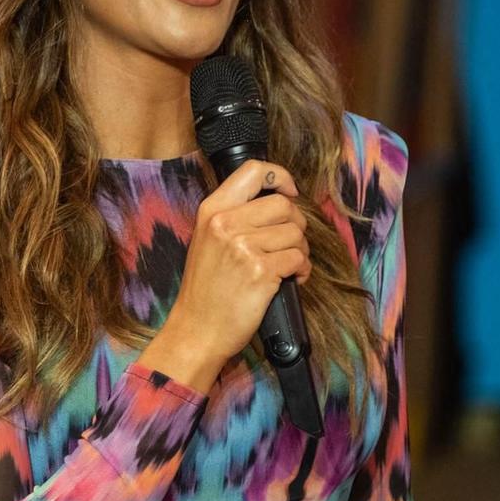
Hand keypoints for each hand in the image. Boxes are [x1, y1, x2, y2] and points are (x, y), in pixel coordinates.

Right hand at [142, 159, 310, 390]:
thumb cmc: (206, 289)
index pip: (254, 170)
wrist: (197, 330)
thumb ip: (234, 215)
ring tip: (286, 266)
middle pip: (283, 204)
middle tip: (288, 242)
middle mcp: (225, 223)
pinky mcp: (260, 272)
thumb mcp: (207, 240)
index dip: (280, 178)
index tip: (289, 193)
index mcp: (212, 210)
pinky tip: (290, 280)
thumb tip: (278, 200)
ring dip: (300, 251)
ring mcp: (242, 247)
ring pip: (295, 233)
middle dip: (295, 224)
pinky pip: (299, 259)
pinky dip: (302, 271)